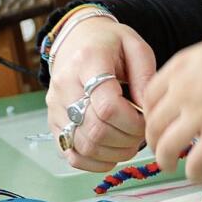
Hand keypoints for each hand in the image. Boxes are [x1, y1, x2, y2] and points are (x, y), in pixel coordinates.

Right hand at [46, 18, 155, 171]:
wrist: (77, 39)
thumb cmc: (110, 43)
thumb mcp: (135, 47)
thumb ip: (145, 76)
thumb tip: (148, 110)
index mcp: (87, 61)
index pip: (107, 105)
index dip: (132, 121)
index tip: (146, 119)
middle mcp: (65, 85)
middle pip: (96, 129)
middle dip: (126, 139)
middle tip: (141, 134)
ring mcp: (55, 106)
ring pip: (83, 146)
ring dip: (113, 152)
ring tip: (130, 142)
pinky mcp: (53, 122)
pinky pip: (70, 154)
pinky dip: (94, 161)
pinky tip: (112, 152)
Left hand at [144, 31, 201, 181]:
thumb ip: (201, 63)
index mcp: (182, 66)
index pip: (150, 94)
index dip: (149, 112)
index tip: (155, 120)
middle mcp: (184, 90)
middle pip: (154, 122)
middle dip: (153, 139)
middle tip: (159, 147)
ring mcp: (199, 113)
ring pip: (167, 145)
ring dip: (165, 160)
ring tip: (170, 166)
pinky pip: (196, 161)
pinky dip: (194, 172)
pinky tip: (198, 176)